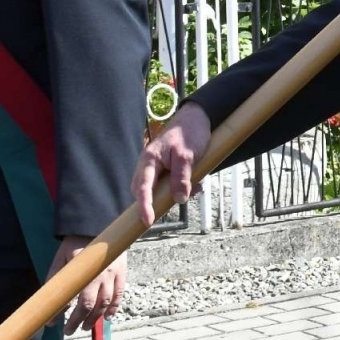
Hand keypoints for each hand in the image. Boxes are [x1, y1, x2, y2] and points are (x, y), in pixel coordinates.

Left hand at [48, 237, 125, 335]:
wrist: (96, 226)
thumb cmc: (74, 243)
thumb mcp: (60, 259)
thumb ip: (55, 278)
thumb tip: (47, 300)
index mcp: (85, 271)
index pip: (76, 300)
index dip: (64, 314)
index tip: (53, 324)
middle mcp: (101, 274)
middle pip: (92, 305)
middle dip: (80, 320)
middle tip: (69, 330)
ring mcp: (114, 273)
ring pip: (106, 302)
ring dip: (96, 317)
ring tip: (86, 326)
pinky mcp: (122, 272)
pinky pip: (119, 294)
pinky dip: (114, 307)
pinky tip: (107, 317)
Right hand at [133, 101, 211, 225]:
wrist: (197, 118)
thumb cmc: (190, 133)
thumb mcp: (188, 156)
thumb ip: (182, 178)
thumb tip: (179, 199)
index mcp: (150, 159)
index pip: (143, 187)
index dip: (144, 206)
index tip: (148, 221)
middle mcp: (148, 164)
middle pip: (144, 191)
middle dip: (158, 201)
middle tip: (182, 198)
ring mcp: (155, 166)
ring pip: (157, 188)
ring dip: (173, 193)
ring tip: (196, 183)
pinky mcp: (165, 168)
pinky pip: (167, 183)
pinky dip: (180, 186)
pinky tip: (196, 180)